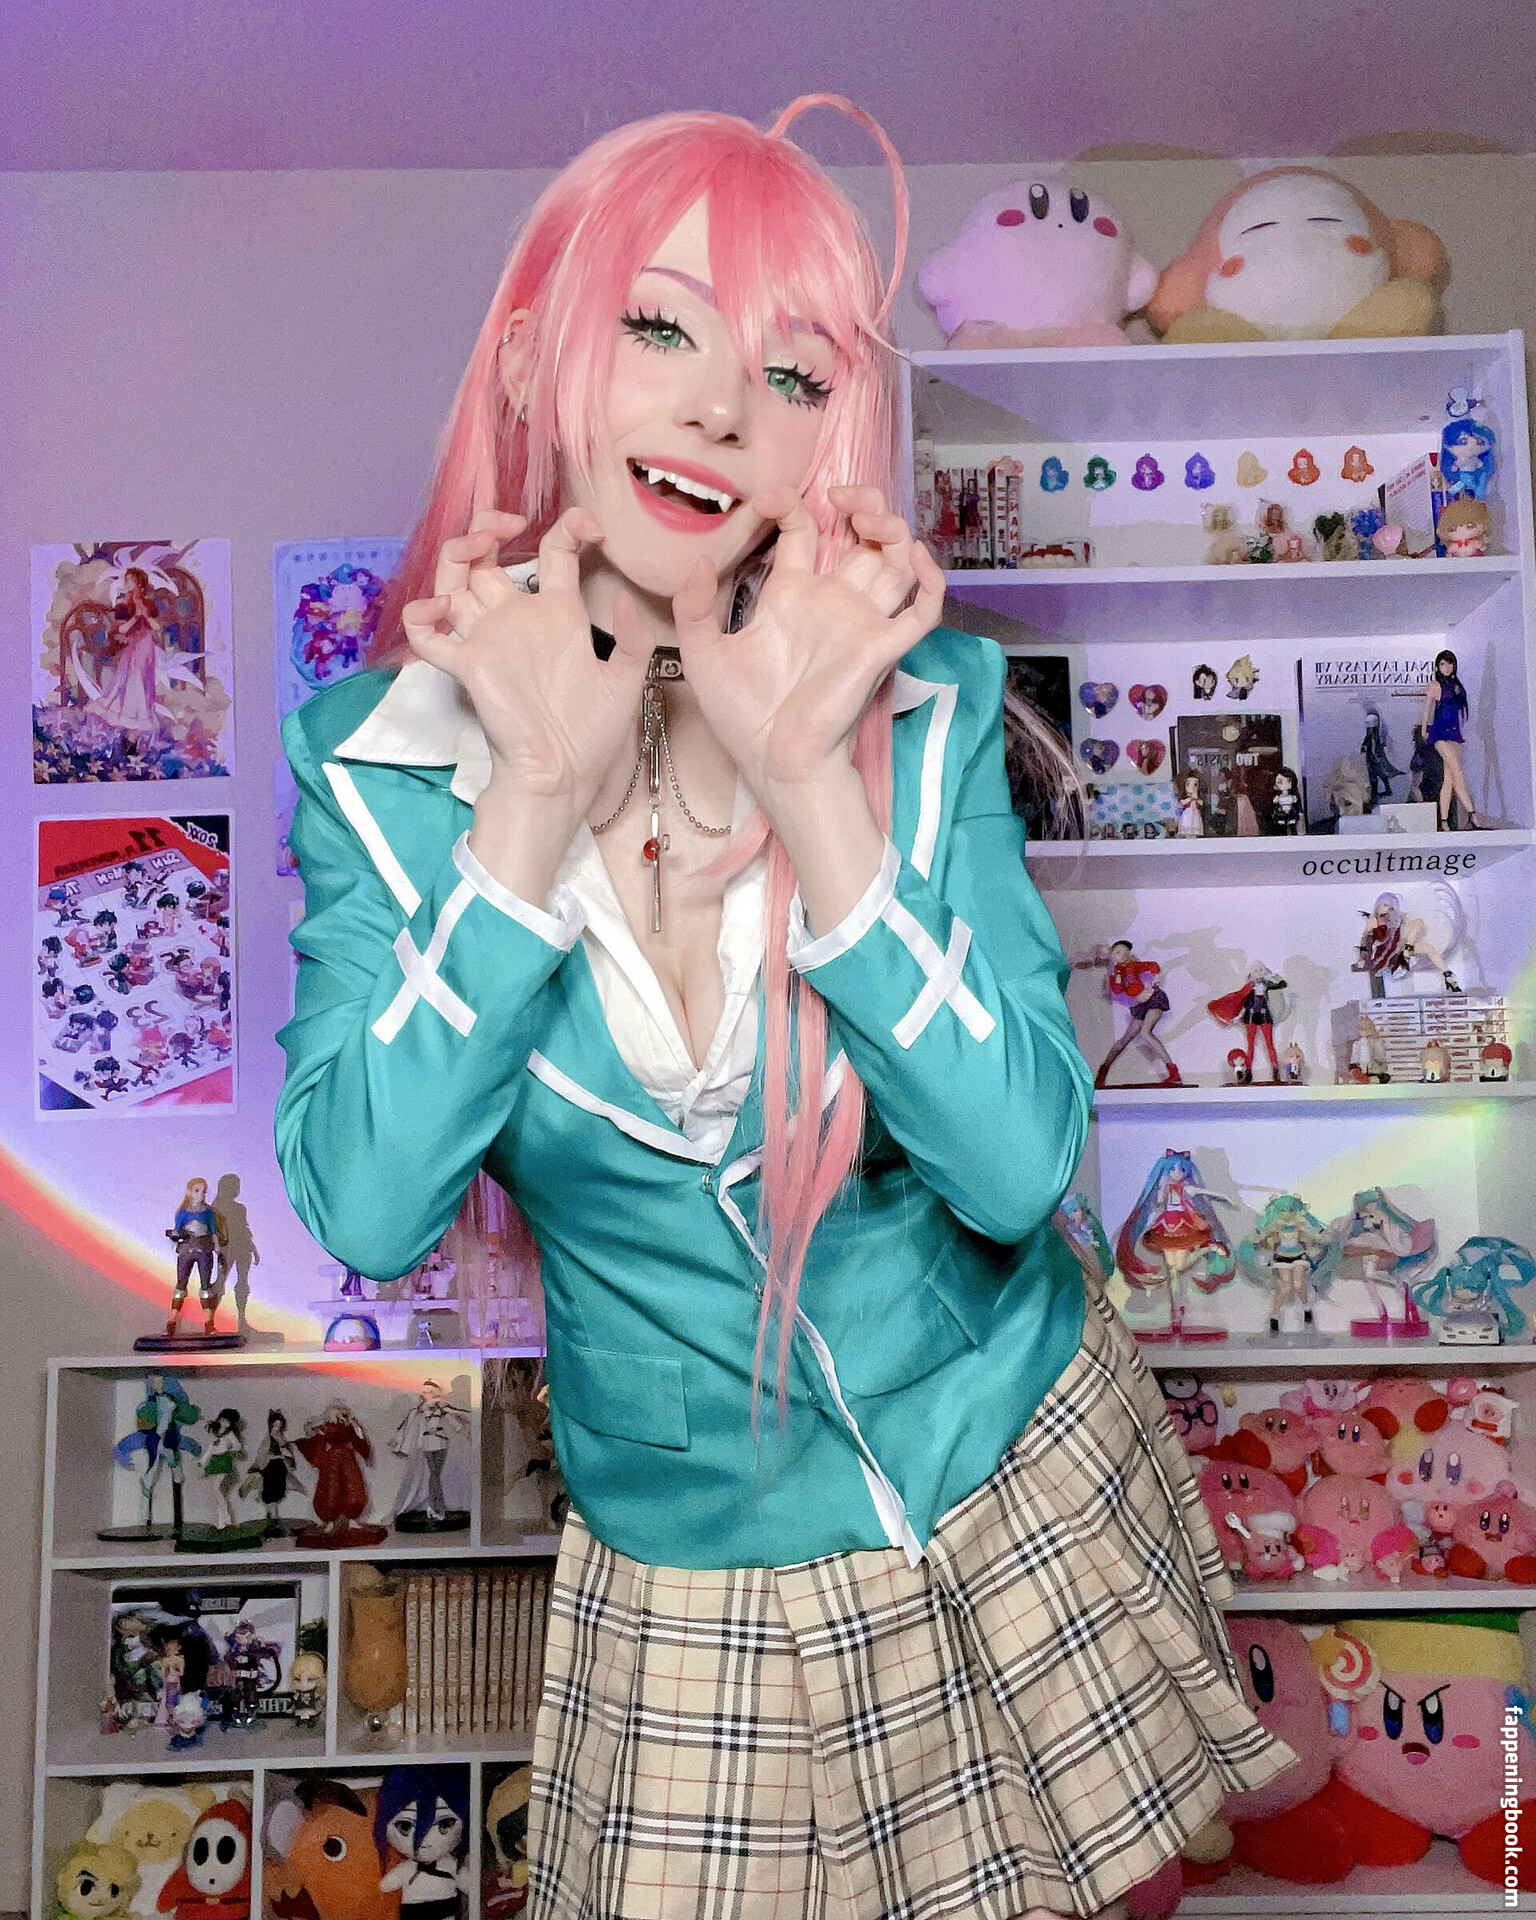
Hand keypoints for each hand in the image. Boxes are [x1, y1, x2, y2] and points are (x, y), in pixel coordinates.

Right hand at [402, 507, 650, 821]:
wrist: (562, 774)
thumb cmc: (593, 733)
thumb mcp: (626, 683)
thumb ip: (633, 640)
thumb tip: (626, 598)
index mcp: (560, 614)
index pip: (554, 552)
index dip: (567, 527)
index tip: (592, 528)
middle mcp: (519, 618)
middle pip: (488, 557)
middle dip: (487, 528)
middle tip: (504, 526)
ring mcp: (488, 638)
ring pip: (454, 580)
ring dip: (456, 554)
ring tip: (475, 548)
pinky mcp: (466, 664)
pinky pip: (426, 634)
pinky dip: (421, 615)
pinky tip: (439, 609)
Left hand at [650, 484, 944, 808]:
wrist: (773, 760)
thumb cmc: (742, 716)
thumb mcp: (703, 655)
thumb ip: (694, 607)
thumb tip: (697, 561)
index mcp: (791, 596)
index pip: (805, 531)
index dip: (794, 505)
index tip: (768, 499)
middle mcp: (830, 601)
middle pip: (861, 534)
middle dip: (860, 501)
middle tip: (839, 495)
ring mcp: (859, 621)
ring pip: (895, 559)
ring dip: (892, 527)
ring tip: (867, 518)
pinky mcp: (881, 646)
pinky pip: (922, 610)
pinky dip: (930, 581)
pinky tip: (915, 557)